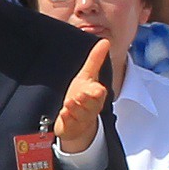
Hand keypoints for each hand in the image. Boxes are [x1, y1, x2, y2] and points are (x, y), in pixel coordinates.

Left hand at [55, 35, 114, 150]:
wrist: (76, 120)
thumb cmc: (82, 96)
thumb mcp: (87, 76)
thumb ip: (95, 60)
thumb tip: (105, 42)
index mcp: (96, 95)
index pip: (99, 93)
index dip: (97, 92)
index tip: (96, 90)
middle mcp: (91, 107)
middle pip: (91, 104)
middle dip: (86, 99)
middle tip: (79, 94)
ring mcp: (82, 118)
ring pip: (80, 114)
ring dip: (74, 108)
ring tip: (68, 103)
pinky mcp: (71, 127)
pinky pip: (70, 124)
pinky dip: (67, 119)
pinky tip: (63, 114)